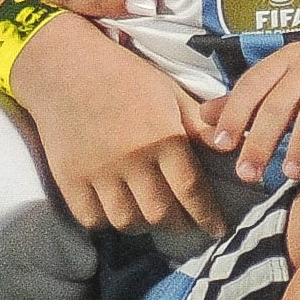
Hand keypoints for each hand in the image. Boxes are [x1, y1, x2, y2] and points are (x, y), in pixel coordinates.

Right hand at [9, 17, 228, 233]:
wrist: (65, 69)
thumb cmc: (126, 77)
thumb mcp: (170, 93)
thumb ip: (199, 126)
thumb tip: (234, 148)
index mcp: (163, 138)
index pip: (191, 190)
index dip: (207, 216)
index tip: (218, 230)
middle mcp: (132, 161)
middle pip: (160, 213)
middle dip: (178, 224)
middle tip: (186, 223)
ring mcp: (98, 173)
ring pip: (127, 221)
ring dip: (144, 225)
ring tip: (153, 217)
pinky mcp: (70, 180)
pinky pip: (92, 219)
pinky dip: (108, 221)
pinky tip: (119, 211)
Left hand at [206, 27, 299, 186]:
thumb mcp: (299, 79)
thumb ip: (255, 98)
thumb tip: (206, 116)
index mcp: (295, 56)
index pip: (256, 82)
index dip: (237, 112)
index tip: (221, 146)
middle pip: (284, 97)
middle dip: (263, 137)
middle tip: (250, 174)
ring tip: (292, 173)